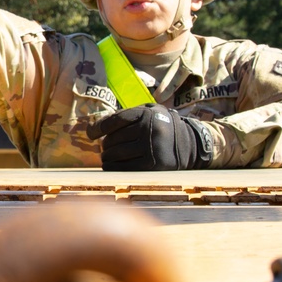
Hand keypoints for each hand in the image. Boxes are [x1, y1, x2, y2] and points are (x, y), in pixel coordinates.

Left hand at [87, 104, 212, 170]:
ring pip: (115, 154)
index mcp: (146, 114)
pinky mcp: (153, 166)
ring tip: (108, 156)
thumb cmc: (161, 126)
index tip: (90, 134)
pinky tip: (110, 165)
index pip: (114, 121)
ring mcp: (151, 148)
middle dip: (105, 145)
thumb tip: (94, 128)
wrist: (191, 144)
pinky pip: (122, 168)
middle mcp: (149, 130)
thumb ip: (126, 116)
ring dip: (107, 157)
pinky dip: (112, 167)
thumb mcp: (149, 112)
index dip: (98, 127)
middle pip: (112, 139)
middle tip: (107, 147)